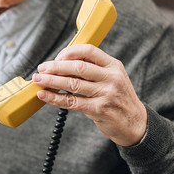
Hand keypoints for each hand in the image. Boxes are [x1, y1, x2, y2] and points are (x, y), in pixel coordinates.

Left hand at [32, 44, 146, 146]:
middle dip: (55, 67)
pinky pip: (71, 102)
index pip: (89, 50)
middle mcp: (111, 77)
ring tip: (37, 80)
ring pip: (72, 84)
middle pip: (78, 67)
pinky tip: (43, 95)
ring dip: (51, 81)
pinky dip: (54, 98)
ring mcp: (106, 94)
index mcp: (113, 65)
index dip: (69, 52)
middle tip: (41, 68)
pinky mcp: (99, 110)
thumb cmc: (118, 98)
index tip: (56, 57)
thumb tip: (61, 63)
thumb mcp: (113, 78)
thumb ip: (93, 69)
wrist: (135, 123)